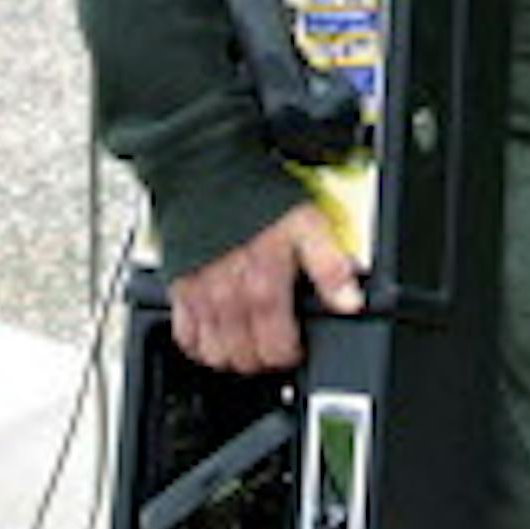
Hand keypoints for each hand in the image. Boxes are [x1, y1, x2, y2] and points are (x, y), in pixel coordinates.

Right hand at [169, 202, 363, 373]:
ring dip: (230, 355)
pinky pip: (183, 336)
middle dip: (262, 357)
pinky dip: (197, 343)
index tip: (295, 344)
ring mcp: (200, 296)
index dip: (291, 354)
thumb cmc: (253, 192)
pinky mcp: (178, 287)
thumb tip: (351, 302)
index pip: (277, 351)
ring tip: (243, 340)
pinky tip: (211, 330)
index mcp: (263, 289)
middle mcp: (229, 300)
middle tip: (271, 341)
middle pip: (245, 359)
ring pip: (213, 355)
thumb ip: (329, 267)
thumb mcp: (307, 223)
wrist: (204, 169)